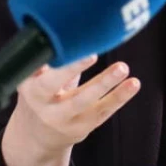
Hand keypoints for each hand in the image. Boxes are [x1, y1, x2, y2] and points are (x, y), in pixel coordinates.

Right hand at [6, 53, 140, 159]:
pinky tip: (133, 84)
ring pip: (89, 104)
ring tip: (124, 68)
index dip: (64, 67)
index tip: (84, 52)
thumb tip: (61, 31)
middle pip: (72, 97)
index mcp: (32, 91)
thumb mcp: (31, 78)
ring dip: (108, 85)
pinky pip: (103, 111)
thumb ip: (44, 59)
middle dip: (89, 78)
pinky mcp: (82, 127)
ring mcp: (66, 120)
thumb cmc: (39, 93)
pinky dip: (119, 97)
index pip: (47, 79)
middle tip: (102, 57)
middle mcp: (47, 109)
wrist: (35, 134)